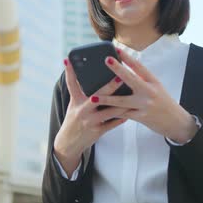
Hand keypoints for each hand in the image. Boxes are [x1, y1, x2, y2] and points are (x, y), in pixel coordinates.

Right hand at [53, 58, 128, 176]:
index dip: (70, 71)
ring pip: (109, 111)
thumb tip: (88, 75)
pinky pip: (113, 123)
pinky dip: (122, 117)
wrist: (69, 143)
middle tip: (120, 76)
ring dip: (122, 103)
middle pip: (97, 96)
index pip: (71, 84)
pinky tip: (131, 112)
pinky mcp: (97, 131)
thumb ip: (81, 92)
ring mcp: (90, 121)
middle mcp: (82, 110)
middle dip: (110, 86)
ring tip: (133, 94)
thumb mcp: (74, 105)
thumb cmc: (74, 119)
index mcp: (76, 102)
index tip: (69, 59)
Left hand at [92, 48, 197, 143]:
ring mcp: (145, 105)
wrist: (176, 122)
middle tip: (106, 60)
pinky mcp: (141, 117)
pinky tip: (101, 112)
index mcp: (153, 81)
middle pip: (131, 79)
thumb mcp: (156, 87)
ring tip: (93, 97)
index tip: (117, 49)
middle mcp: (150, 91)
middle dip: (118, 69)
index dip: (128, 57)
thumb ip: (142, 79)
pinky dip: (112, 113)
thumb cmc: (163, 102)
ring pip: (122, 101)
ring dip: (106, 99)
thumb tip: (125, 69)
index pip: (139, 67)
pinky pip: (123, 114)